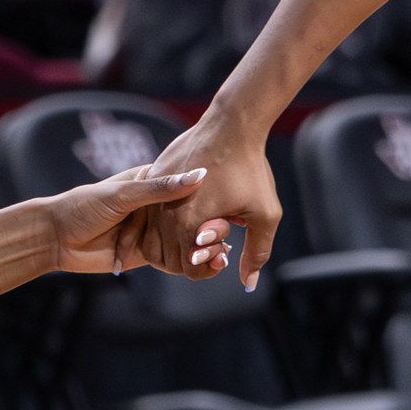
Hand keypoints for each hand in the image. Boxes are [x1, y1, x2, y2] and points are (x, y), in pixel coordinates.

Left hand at [46, 167, 231, 276]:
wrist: (56, 237)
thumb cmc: (83, 206)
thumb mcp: (122, 194)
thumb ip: (159, 188)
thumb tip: (199, 174)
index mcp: (153, 182)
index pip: (190, 187)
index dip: (210, 197)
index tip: (229, 207)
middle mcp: (158, 206)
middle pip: (194, 216)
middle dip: (211, 229)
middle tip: (223, 238)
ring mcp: (155, 231)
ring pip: (188, 239)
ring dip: (205, 249)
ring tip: (221, 256)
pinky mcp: (148, 253)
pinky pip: (175, 259)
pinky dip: (191, 264)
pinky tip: (209, 267)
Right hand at [135, 115, 278, 289]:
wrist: (231, 125)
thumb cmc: (250, 168)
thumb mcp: (265, 214)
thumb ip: (257, 253)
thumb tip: (248, 284)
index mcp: (187, 226)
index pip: (188, 269)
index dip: (209, 267)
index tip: (225, 251)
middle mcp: (163, 215)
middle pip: (167, 260)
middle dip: (190, 258)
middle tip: (212, 242)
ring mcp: (153, 197)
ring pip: (151, 242)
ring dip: (172, 246)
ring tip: (197, 231)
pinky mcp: (149, 180)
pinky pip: (145, 217)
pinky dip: (160, 226)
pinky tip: (183, 216)